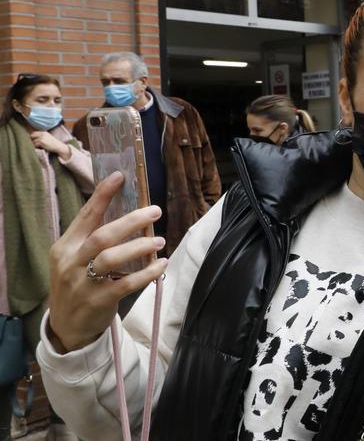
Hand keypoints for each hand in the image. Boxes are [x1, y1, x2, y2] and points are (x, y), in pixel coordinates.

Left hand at [29, 131, 69, 158]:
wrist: (58, 146)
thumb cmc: (53, 143)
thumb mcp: (47, 137)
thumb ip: (41, 136)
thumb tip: (31, 139)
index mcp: (43, 132)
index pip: (34, 133)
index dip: (33, 137)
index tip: (35, 141)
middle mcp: (42, 134)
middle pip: (32, 136)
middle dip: (32, 140)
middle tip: (36, 144)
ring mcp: (41, 137)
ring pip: (33, 141)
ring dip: (35, 145)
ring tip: (40, 147)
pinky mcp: (41, 142)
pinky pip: (35, 145)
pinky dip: (37, 147)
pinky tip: (41, 148)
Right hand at [46, 172, 167, 352]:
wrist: (67, 326)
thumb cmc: (78, 284)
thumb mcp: (74, 259)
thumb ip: (92, 239)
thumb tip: (128, 212)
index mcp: (64, 247)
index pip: (85, 216)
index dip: (102, 196)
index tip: (119, 177)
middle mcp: (71, 263)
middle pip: (102, 236)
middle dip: (131, 221)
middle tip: (155, 211)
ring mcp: (82, 283)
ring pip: (112, 258)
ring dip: (139, 246)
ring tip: (159, 239)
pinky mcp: (98, 301)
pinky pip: (125, 283)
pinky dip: (146, 273)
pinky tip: (160, 264)